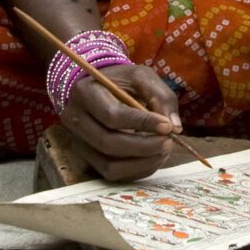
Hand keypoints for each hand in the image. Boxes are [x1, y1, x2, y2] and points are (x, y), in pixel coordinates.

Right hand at [59, 63, 182, 181]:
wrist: (99, 88)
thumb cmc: (121, 81)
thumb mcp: (142, 76)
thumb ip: (161, 96)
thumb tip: (175, 127)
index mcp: (85, 93)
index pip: (112, 115)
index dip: (142, 123)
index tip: (167, 126)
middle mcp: (75, 120)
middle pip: (108, 143)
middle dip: (144, 146)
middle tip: (169, 142)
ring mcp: (77, 142)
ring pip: (109, 165)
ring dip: (142, 163)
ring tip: (163, 151)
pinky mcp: (86, 158)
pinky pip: (111, 173)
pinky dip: (136, 170)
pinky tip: (153, 158)